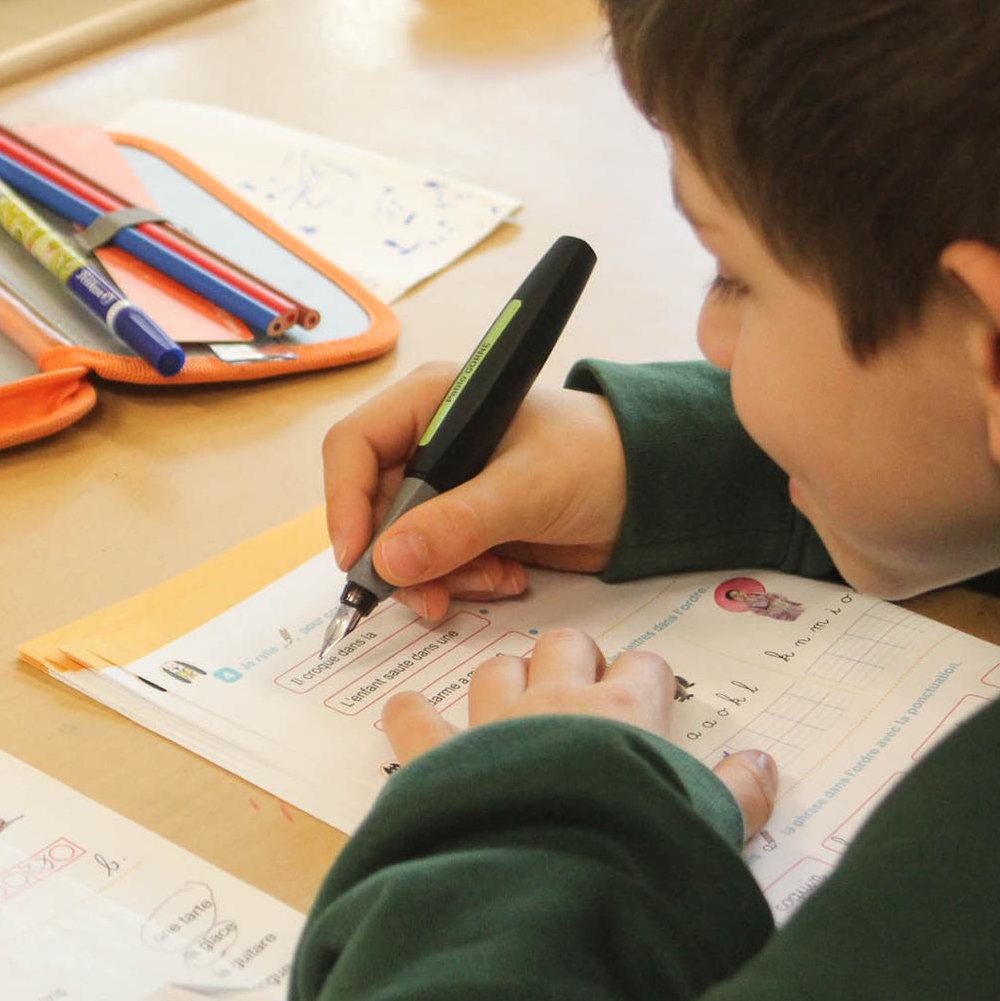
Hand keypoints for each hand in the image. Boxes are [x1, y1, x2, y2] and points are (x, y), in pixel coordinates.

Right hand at [323, 363, 629, 621]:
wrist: (655, 488)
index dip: (344, 504)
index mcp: (430, 402)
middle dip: (401, 558)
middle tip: (431, 598)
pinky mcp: (465, 524)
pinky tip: (508, 575)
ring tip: (494, 579)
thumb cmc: (597, 458)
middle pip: (371, 507)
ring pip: (402, 546)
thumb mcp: (527, 490)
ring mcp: (445, 485)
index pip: (353, 447)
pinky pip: (436, 564)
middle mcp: (427, 441)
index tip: (359, 560)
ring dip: (440, 576)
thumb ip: (458, 524)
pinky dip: (464, 581)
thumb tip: (387, 561)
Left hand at [383, 630, 778, 835]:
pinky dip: (411, 716)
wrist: (554, 889)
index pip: (645, 667)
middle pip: (566, 645)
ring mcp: (493, 724)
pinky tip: (411, 718)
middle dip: (572, 660)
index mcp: (626, 713)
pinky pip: (415, 718)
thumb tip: (765, 764)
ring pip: (495, 667)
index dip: (644, 681)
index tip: (644, 700)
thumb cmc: (635, 853)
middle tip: (578, 694)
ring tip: (510, 706)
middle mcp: (558, 703)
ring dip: (503, 680)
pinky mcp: (440, 759)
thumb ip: (740, 792)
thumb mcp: (707, 826)